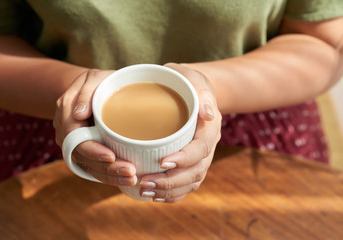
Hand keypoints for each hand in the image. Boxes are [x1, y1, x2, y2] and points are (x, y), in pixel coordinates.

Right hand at [53, 69, 137, 185]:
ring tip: (132, 178)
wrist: (93, 89)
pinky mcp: (87, 152)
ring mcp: (75, 144)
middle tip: (130, 172)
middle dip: (106, 168)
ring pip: (89, 166)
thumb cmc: (97, 82)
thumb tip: (79, 114)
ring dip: (110, 175)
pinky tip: (126, 179)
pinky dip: (109, 175)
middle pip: (82, 157)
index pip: (74, 138)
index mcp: (65, 114)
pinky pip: (94, 167)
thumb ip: (85, 93)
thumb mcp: (93, 78)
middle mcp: (66, 133)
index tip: (111, 156)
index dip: (91, 150)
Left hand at [139, 63, 221, 202]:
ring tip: (144, 191)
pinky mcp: (191, 164)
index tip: (162, 162)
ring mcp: (201, 157)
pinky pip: (186, 185)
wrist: (190, 92)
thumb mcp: (192, 78)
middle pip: (195, 171)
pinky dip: (172, 194)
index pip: (201, 148)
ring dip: (169, 191)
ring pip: (191, 182)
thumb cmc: (186, 82)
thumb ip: (200, 92)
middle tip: (145, 182)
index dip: (184, 158)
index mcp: (209, 127)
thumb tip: (208, 113)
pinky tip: (153, 195)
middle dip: (171, 181)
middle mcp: (207, 145)